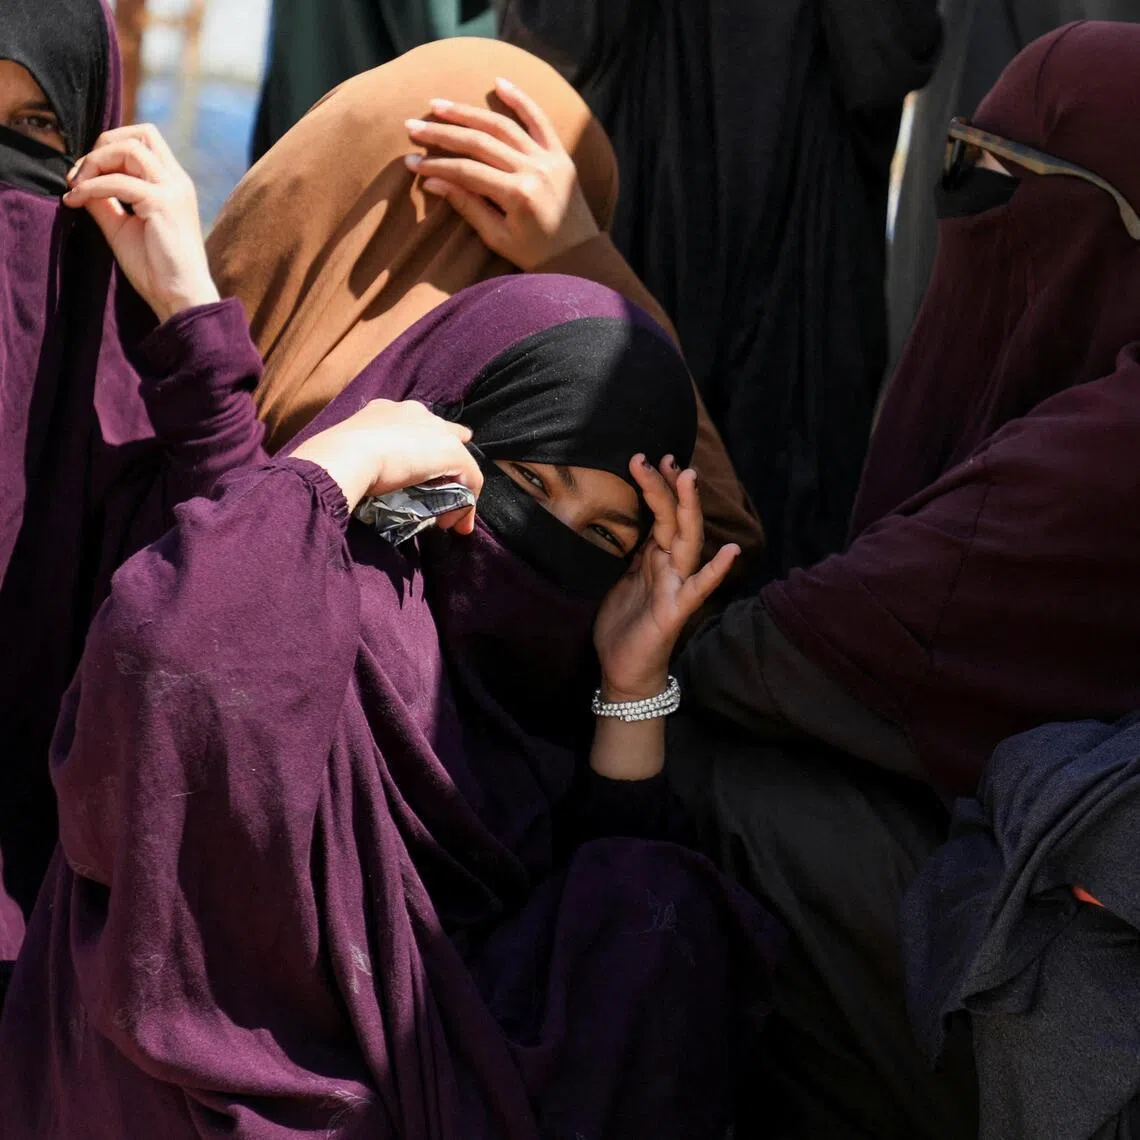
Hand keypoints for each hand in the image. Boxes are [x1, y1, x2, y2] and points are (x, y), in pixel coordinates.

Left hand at [63, 124, 219, 321]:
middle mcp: (177, 181)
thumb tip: (77, 180)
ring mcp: (173, 190)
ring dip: (96, 162)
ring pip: (130, 148)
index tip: (86, 175)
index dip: (110, 147)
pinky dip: (92, 186)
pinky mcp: (163, 204)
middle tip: (80, 175)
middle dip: (104, 145)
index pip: (144, 141)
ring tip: (78, 187)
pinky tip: (77, 201)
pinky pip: (119, 181)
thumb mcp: (122, 226)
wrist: (180, 296)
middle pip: (141, 133)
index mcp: (172, 184)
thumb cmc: (156, 268)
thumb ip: (104, 200)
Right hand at [290, 399, 483, 530]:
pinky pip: (470, 477)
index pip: (414, 424)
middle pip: (445, 434)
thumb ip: (356, 461)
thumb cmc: (332, 459)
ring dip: (457, 490)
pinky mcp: (450, 450)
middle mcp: (413, 412)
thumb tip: (353, 484)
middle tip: (444, 492)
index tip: (419, 470)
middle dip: (447, 464)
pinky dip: (465, 503)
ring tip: (447, 519)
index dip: (421, 448)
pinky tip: (454, 523)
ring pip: (458, 460)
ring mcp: (434, 429)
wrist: (342, 456)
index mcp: (385, 411)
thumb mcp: (344, 455)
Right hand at [404, 76, 600, 270]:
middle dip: (442, 134)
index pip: (467, 172)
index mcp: (518, 195)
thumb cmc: (535, 254)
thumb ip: (467, 206)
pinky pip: (540, 119)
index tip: (410, 163)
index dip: (436, 166)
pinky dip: (520, 99)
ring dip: (468, 113)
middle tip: (412, 127)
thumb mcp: (498, 237)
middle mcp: (533, 170)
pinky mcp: (560, 154)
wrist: (580, 257)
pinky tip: (498, 82)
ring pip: (502, 126)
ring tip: (438, 105)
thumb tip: (432, 183)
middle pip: (479, 143)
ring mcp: (549, 159)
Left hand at [594, 457, 739, 701]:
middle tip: (662, 456)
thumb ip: (625, 549)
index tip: (648, 457)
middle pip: (674, 518)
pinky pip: (697, 589)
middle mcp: (670, 566)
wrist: (624, 671)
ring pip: (688, 542)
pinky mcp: (675, 611)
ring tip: (689, 480)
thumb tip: (615, 517)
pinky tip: (729, 553)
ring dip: (689, 510)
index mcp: (654, 556)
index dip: (656, 486)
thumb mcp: (617, 577)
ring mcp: (676, 586)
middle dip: (668, 487)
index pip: (659, 513)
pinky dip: (714, 571)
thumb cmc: (623, 625)